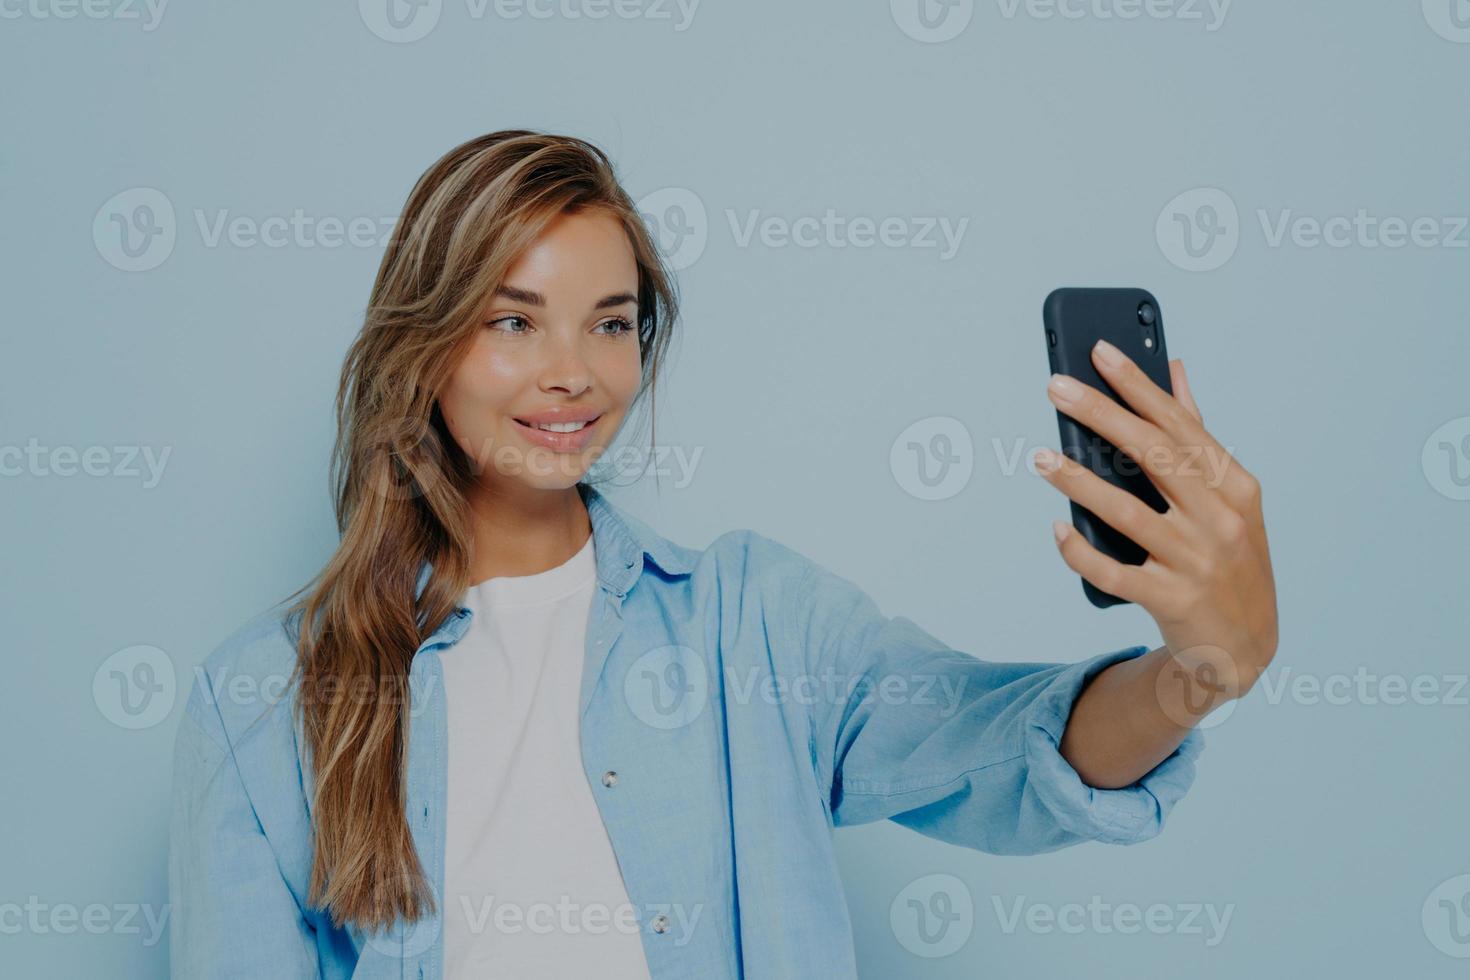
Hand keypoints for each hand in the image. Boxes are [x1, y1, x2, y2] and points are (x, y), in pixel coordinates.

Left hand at [1033, 340, 1278, 696]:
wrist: (1244, 650)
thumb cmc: (1228, 560)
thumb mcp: (1230, 500)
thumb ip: (1196, 436)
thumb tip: (1175, 370)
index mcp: (1234, 487)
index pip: (1178, 425)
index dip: (1138, 386)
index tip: (1100, 351)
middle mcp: (1220, 521)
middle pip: (1153, 457)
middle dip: (1102, 415)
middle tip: (1056, 387)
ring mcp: (1197, 562)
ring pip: (1128, 514)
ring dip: (1079, 482)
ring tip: (1040, 457)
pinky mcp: (1172, 601)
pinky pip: (1115, 574)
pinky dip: (1082, 552)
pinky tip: (1056, 530)